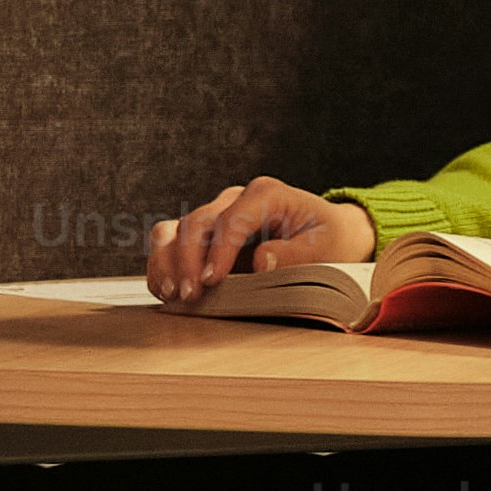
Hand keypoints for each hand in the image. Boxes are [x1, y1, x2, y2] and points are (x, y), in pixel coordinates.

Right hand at [147, 177, 374, 305]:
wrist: (327, 233)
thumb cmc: (327, 238)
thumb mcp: (325, 247)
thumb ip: (295, 254)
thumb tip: (260, 261)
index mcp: (267, 194)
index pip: (232, 219)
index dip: (218, 251)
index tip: (211, 281)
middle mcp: (235, 199)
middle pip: (197, 222)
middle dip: (188, 260)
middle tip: (190, 296)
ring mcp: (217, 214)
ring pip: (176, 228)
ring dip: (167, 260)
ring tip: (171, 294)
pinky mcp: (205, 234)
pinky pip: (171, 241)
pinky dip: (163, 265)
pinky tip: (165, 290)